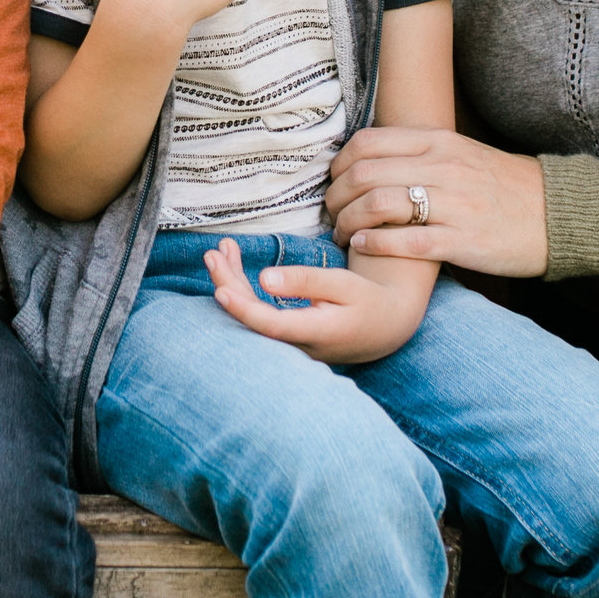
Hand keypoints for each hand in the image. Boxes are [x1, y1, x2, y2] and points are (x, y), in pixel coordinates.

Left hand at [203, 237, 424, 364]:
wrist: (386, 326)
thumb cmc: (367, 300)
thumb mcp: (344, 284)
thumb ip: (306, 281)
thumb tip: (264, 279)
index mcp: (316, 333)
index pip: (271, 325)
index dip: (244, 309)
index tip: (221, 290)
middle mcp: (298, 345)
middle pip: (253, 319)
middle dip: (229, 285)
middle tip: (212, 253)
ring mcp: (290, 344)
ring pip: (252, 316)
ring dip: (233, 282)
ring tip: (218, 252)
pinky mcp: (286, 337)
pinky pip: (258, 314)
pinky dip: (244, 288)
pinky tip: (234, 265)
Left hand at [325, 126, 548, 278]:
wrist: (557, 213)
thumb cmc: (502, 186)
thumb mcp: (461, 152)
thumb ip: (418, 150)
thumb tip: (367, 157)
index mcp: (439, 141)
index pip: (367, 143)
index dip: (339, 164)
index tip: (333, 181)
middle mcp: (443, 168)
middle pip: (364, 175)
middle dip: (336, 197)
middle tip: (330, 213)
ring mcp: (454, 205)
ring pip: (378, 206)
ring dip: (348, 223)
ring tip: (342, 235)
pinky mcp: (463, 241)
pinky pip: (405, 242)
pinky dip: (375, 244)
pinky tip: (362, 247)